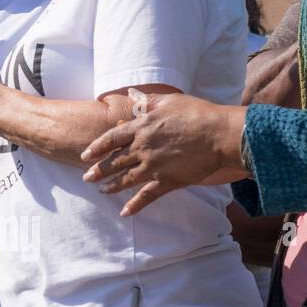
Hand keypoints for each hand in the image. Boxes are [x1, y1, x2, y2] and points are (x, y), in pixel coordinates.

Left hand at [80, 93, 244, 216]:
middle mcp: (143, 148)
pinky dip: (135, 205)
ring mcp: (154, 166)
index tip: (85, 155)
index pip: (111, 138)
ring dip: (112, 186)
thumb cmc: (198, 114)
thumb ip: (146, 101)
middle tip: (86, 178)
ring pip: (126, 179)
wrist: (220, 135)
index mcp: (141, 127)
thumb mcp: (169, 102)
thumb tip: (131, 93)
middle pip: (115, 161)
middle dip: (99, 170)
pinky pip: (147, 196)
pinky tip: (125, 213)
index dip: (97, 148)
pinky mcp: (168, 181)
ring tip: (101, 191)